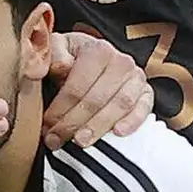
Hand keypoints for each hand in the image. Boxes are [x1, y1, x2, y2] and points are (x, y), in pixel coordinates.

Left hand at [42, 29, 152, 145]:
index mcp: (97, 50)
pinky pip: (144, 108)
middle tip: (56, 139)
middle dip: (74, 123)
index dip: (60, 109)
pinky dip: (133, 121)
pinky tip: (117, 133)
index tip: (46, 126)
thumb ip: (51, 57)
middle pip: (96, 99)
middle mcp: (120, 62)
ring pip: (120, 105)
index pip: (77, 86)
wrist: (90, 55)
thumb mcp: (54, 50)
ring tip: (80, 142)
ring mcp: (136, 77)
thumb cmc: (69, 56)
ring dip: (99, 126)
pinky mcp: (146, 92)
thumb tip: (54, 68)